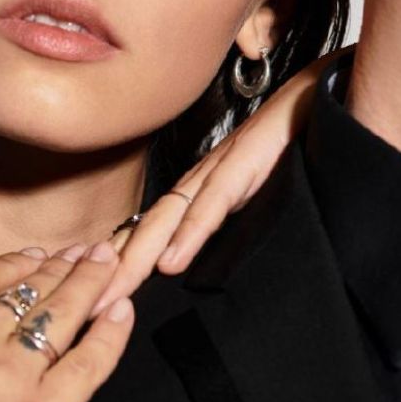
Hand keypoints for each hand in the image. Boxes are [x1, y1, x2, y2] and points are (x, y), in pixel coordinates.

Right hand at [0, 243, 134, 401]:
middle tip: (86, 249)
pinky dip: (108, 335)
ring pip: (58, 316)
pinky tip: (121, 311)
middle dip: (60, 267)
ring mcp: (10, 377)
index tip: (30, 256)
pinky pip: (86, 365)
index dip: (10, 265)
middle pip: (25, 292)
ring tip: (107, 262)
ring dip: (87, 284)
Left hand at [90, 46, 349, 315]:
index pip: (149, 233)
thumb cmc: (285, 141)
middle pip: (145, 231)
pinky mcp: (245, 162)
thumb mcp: (250, 189)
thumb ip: (225, 219)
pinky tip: (171, 261)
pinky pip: (214, 202)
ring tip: (111, 291)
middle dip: (114, 271)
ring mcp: (217, 169)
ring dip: (136, 258)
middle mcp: (196, 180)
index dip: (121, 266)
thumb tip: (200, 258)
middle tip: (86, 308)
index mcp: (195, 190)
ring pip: (167, 220)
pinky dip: (191, 232)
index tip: (93, 302)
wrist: (314, 93)